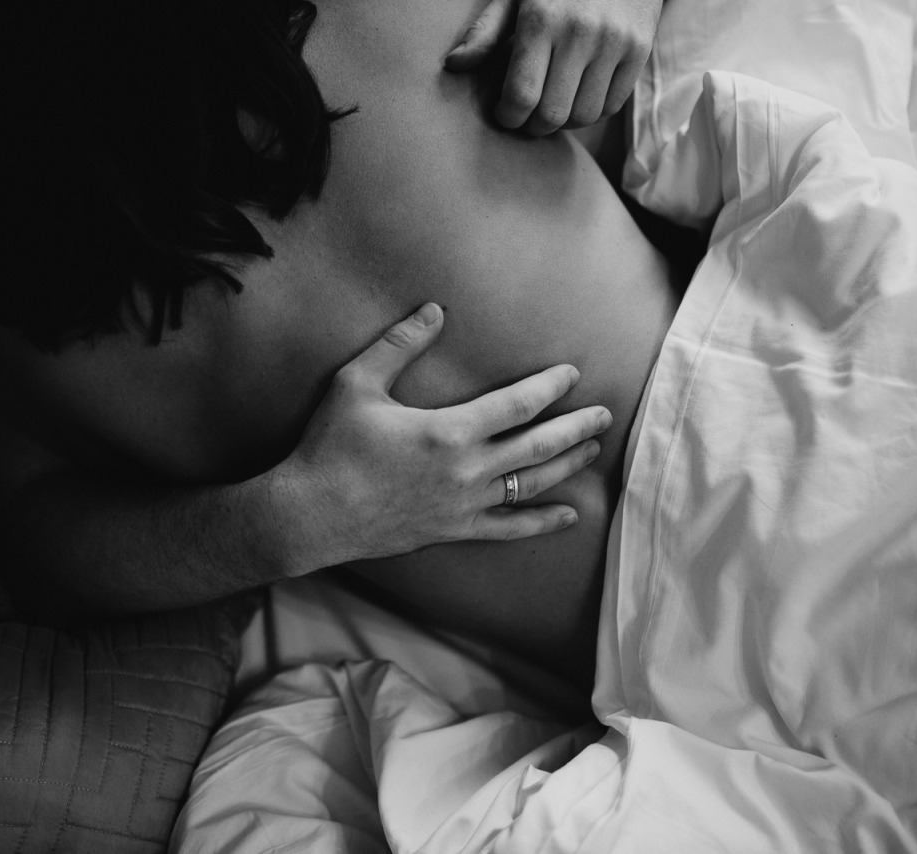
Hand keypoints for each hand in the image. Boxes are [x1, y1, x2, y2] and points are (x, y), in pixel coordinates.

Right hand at [276, 303, 611, 568]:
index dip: (550, 387)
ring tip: (593, 448)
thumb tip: (435, 310)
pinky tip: (569, 515)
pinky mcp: (454, 530)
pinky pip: (509, 529)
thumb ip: (398, 344)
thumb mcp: (357, 384)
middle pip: (538, 445)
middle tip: (605, 414)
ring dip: (567, 465)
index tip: (571, 374)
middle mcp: (467, 470)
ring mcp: (464, 504)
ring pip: (532, 484)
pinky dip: (542, 523)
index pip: (518, 404)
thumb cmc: (331, 446)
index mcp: (449, 431)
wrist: (311, 513)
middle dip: (576, 427)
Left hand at [444, 0, 662, 135]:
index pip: (521, 95)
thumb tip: (454, 66)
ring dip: (563, 122)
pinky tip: (578, 95)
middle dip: (533, 126)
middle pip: (552, 114)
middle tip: (527, 118)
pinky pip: (611, 106)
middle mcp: (580, 31)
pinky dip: (592, 111)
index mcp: (542, 18)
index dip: (508, 116)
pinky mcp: (639, 50)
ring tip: (552, 106)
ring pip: (583, 116)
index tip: (505, 114)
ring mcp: (614, 42)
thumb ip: (485, 32)